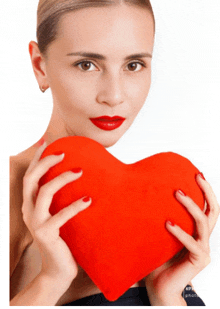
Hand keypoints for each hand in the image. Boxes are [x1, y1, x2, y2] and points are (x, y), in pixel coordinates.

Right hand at [22, 140, 91, 288]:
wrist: (57, 270)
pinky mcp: (46, 234)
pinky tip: (88, 199)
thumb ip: (60, 199)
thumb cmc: (62, 239)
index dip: (35, 158)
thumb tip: (76, 176)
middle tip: (62, 152)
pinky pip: (61, 215)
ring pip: (44, 192)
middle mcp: (28, 211)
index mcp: (30, 204)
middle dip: (45, 162)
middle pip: (31, 179)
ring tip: (79, 171)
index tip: (44, 141)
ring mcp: (36, 223)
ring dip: (62, 178)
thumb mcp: (57, 215)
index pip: (30, 176)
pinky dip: (75, 205)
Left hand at [145, 172, 219, 302]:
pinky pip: (191, 243)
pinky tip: (167, 223)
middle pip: (213, 211)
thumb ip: (162, 217)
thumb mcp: (161, 233)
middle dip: (207, 191)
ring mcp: (204, 250)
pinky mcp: (199, 260)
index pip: (207, 207)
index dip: (206, 190)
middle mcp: (204, 238)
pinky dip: (180, 232)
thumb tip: (146, 194)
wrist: (159, 286)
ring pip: (203, 223)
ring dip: (191, 206)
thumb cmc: (158, 257)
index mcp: (197, 231)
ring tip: (178, 192)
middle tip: (196, 176)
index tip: (196, 174)